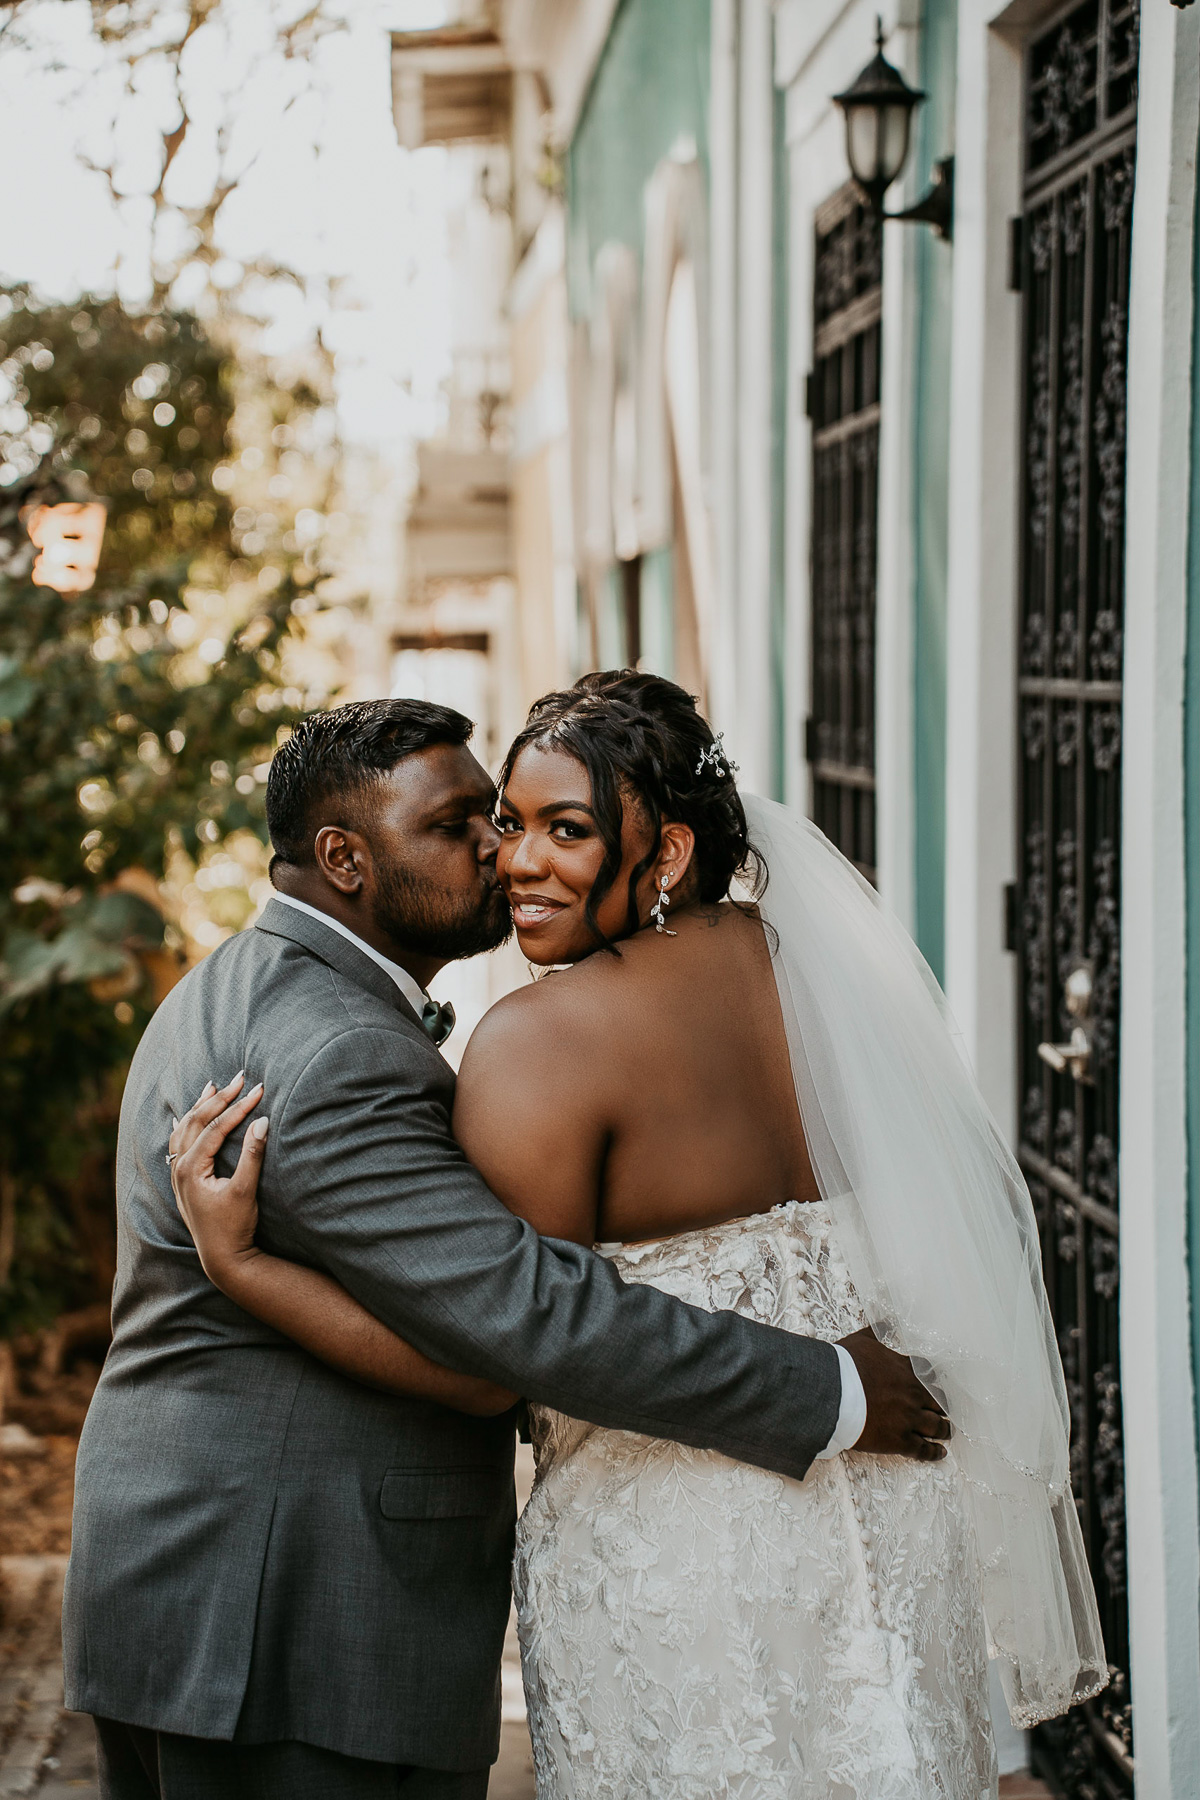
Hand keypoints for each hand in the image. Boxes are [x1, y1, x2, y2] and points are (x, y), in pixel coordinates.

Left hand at [168, 1073, 267, 1287]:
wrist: (223, 1257)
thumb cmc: (235, 1226)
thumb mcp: (246, 1190)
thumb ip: (252, 1155)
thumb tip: (262, 1122)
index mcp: (191, 1168)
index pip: (215, 1127)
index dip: (238, 1107)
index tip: (259, 1090)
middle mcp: (179, 1168)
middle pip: (197, 1122)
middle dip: (219, 1098)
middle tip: (240, 1078)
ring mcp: (178, 1174)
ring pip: (184, 1129)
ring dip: (199, 1107)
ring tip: (211, 1086)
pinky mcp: (184, 1180)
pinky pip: (178, 1143)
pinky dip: (185, 1125)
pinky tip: (183, 1118)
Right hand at [838, 1326, 950, 1461]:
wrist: (832, 1393)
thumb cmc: (844, 1366)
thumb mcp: (862, 1341)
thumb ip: (876, 1331)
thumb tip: (885, 1321)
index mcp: (905, 1370)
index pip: (929, 1374)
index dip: (935, 1381)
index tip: (939, 1385)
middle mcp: (913, 1394)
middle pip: (939, 1402)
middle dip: (944, 1407)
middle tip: (948, 1411)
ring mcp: (908, 1418)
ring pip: (936, 1426)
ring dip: (945, 1429)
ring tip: (948, 1432)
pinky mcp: (900, 1440)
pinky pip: (923, 1449)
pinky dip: (934, 1452)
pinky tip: (940, 1453)